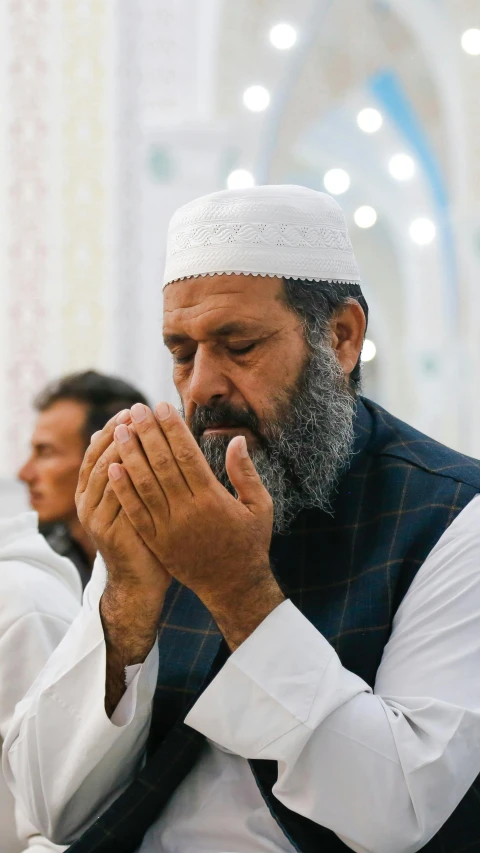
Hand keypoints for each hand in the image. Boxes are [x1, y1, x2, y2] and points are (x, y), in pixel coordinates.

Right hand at [76, 410, 171, 713]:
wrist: (142, 582)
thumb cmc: (149, 537)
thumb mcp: (140, 500)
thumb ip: (140, 471)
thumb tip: (146, 436)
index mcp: (96, 490)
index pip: (99, 449)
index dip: (114, 427)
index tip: (132, 409)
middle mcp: (89, 500)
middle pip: (99, 455)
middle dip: (117, 432)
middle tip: (135, 412)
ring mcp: (95, 516)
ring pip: (105, 473)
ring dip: (120, 448)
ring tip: (136, 428)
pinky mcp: (107, 531)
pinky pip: (115, 498)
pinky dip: (124, 477)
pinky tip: (138, 460)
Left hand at [107, 402, 284, 648]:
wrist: (233, 587)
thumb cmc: (250, 543)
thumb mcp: (260, 507)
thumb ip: (246, 473)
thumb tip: (236, 439)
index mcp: (213, 498)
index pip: (187, 455)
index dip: (173, 429)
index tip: (162, 408)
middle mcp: (188, 511)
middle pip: (162, 464)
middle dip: (147, 433)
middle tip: (136, 409)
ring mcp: (169, 528)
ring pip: (144, 484)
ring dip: (129, 455)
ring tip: (119, 430)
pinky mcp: (156, 541)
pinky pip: (135, 511)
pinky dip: (123, 489)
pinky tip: (112, 468)